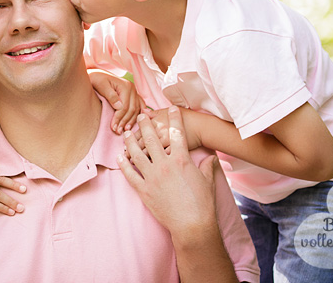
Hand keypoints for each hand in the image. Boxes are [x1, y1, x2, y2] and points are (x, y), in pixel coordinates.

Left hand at [88, 69, 144, 133]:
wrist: (97, 75)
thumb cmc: (97, 80)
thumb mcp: (101, 85)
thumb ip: (111, 96)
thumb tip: (119, 107)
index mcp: (126, 86)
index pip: (125, 107)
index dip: (119, 118)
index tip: (113, 128)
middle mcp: (133, 89)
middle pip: (132, 109)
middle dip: (125, 122)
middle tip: (118, 131)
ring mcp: (134, 92)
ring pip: (137, 110)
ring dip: (131, 121)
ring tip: (125, 130)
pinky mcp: (133, 95)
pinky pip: (139, 106)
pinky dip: (138, 114)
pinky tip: (137, 122)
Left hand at [118, 107, 218, 236]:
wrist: (192, 225)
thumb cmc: (202, 203)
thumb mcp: (207, 181)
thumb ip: (207, 166)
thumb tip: (211, 158)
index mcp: (182, 160)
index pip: (177, 133)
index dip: (174, 118)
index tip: (171, 108)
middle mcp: (165, 165)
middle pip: (152, 139)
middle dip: (145, 125)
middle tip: (140, 116)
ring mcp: (152, 177)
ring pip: (137, 154)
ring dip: (130, 141)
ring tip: (126, 133)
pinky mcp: (144, 190)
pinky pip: (130, 174)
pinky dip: (123, 164)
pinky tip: (120, 156)